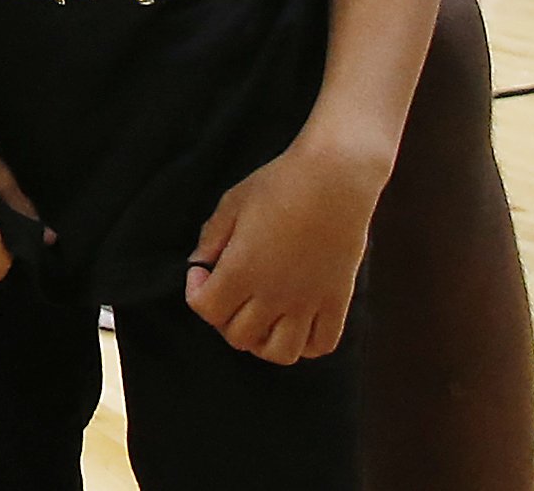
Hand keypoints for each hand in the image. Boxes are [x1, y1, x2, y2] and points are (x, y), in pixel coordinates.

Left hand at [184, 132, 382, 363]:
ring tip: (260, 314)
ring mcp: (308, 303)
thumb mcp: (232, 204)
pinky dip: (304, 343)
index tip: (203, 271)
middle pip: (238, 337)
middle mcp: (274, 296)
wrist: (334, 179)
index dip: (196, 292)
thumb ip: (211, 238)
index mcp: (242, 271)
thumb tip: (200, 264)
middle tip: (229, 291)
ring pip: (280, 353)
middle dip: (224, 318)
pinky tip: (295, 319)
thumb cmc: (279, 185)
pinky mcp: (337, 302)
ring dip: (263, 341)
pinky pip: (321, 345)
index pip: (206, 310)